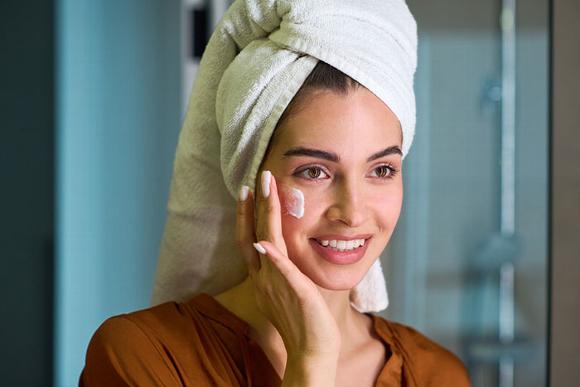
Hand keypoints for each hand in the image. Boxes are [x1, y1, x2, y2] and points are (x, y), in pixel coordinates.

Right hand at [236, 170, 340, 360]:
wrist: (311, 351)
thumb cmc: (302, 320)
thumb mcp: (287, 290)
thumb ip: (281, 270)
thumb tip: (278, 253)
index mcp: (263, 277)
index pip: (249, 239)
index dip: (246, 215)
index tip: (247, 191)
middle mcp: (264, 277)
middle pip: (252, 235)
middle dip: (253, 205)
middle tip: (255, 178)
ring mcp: (277, 284)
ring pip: (266, 243)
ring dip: (264, 215)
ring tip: (264, 189)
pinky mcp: (294, 292)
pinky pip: (281, 271)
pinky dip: (272, 256)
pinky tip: (265, 241)